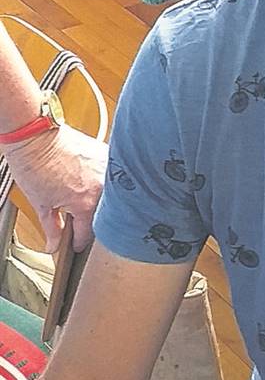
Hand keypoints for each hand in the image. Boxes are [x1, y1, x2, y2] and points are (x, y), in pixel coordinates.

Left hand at [2, 125, 107, 251]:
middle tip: (79, 224)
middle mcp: (103, 187)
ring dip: (102, 203)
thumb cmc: (35, 162)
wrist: (36, 134)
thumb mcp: (41, 203)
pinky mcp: (109, 155)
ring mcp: (109, 169)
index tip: (75, 244)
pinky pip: (113, 177)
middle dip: (92, 223)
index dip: (78, 242)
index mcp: (86, 203)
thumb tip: (54, 245)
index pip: (87, 233)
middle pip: (104, 216)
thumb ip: (51, 228)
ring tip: (84, 199)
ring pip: (112, 197)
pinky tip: (93, 182)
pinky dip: (106, 184)